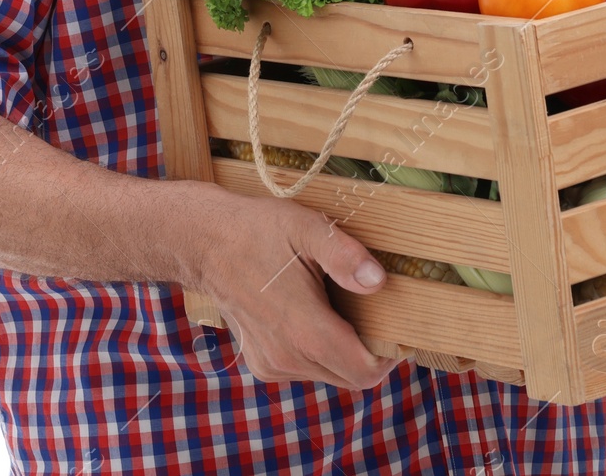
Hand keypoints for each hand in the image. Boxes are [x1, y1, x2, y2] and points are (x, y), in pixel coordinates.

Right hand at [193, 188, 398, 389]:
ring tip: (344, 308)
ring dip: (344, 351)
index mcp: (304, 329)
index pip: (364, 372)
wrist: (205, 242)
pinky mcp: (262, 363)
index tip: (400, 331)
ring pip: (328, 373)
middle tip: (378, 315)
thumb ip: (345, 256)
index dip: (389, 357)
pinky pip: (305, 368)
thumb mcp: (307, 228)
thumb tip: (378, 281)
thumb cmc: (258, 230)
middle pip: (350, 377)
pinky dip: (320, 350)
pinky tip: (315, 313)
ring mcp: (272, 363)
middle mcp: (288, 357)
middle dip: (371, 353)